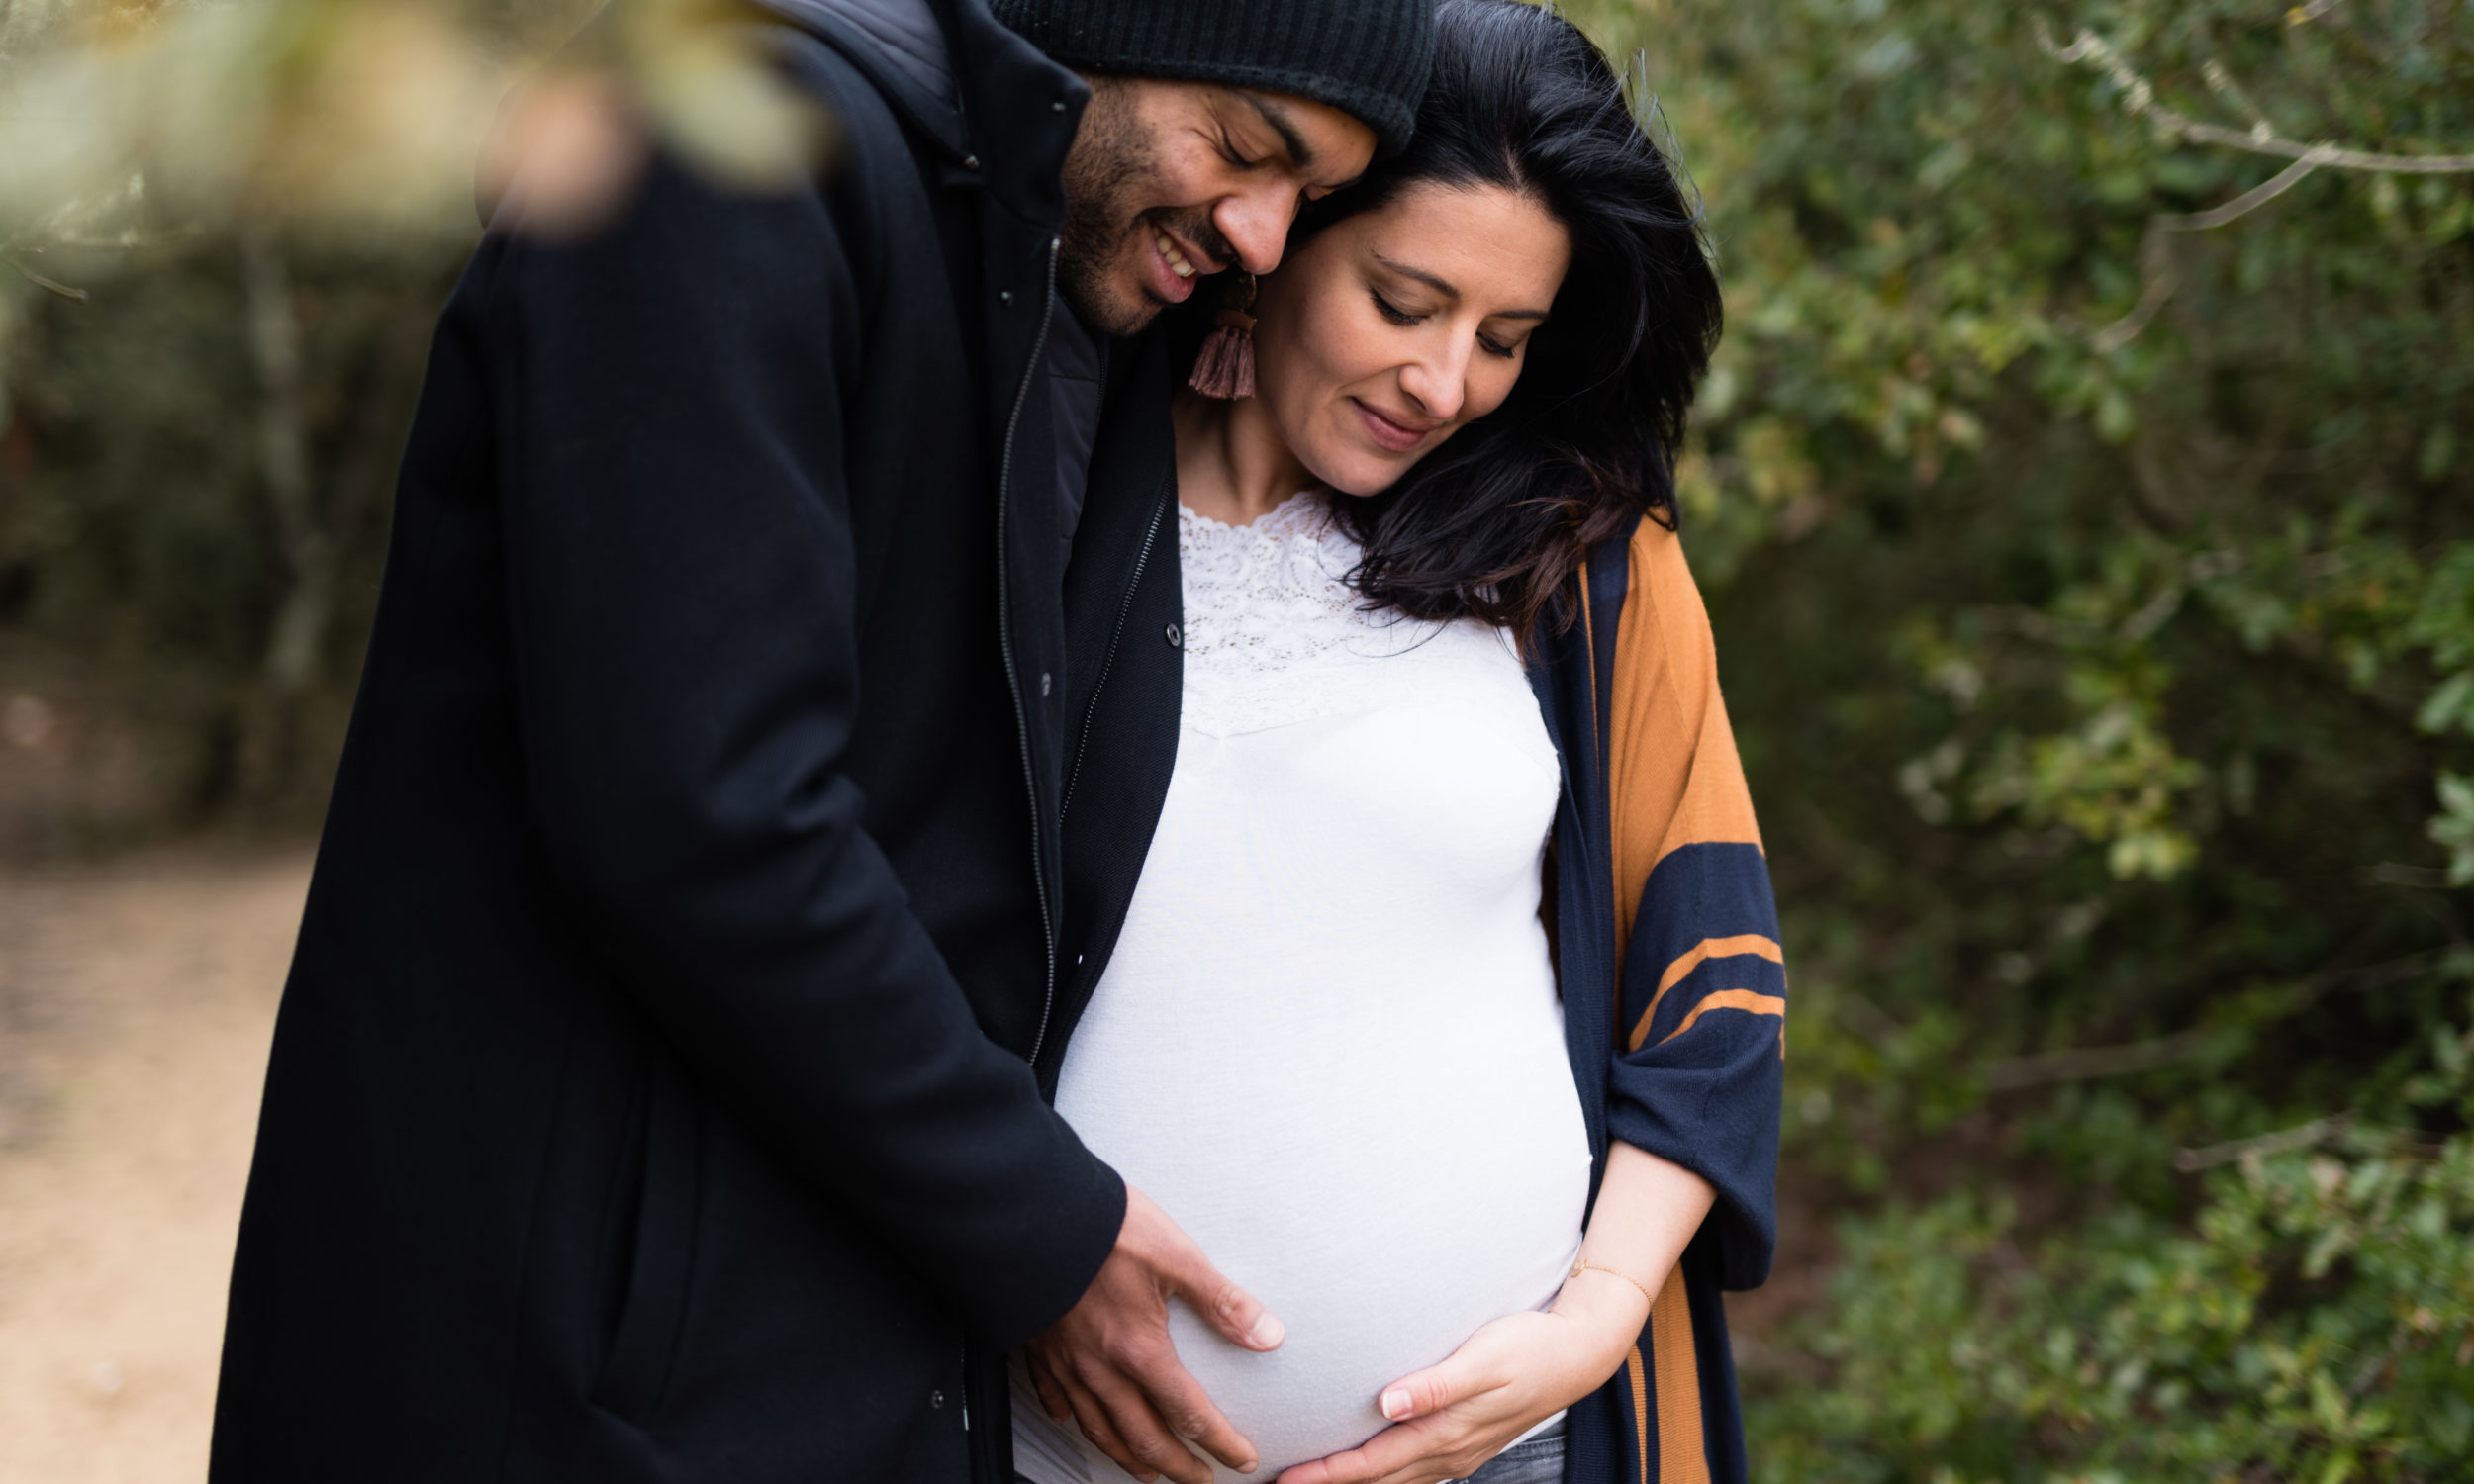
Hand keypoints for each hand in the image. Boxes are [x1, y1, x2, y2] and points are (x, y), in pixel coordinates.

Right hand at [1027, 1185, 1284, 1483]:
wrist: (1035, 1212)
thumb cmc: (1107, 1229)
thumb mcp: (1177, 1256)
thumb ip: (1223, 1302)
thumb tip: (1269, 1335)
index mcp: (1139, 1349)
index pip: (1187, 1412)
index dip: (1219, 1442)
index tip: (1241, 1459)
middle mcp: (1100, 1368)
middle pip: (1143, 1437)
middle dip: (1177, 1465)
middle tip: (1201, 1479)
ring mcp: (1065, 1363)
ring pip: (1098, 1429)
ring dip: (1129, 1456)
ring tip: (1149, 1471)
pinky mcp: (1039, 1347)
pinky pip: (1054, 1399)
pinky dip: (1071, 1418)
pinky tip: (1076, 1421)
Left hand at [1272, 1269, 1647, 1483]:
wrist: (1578, 1354)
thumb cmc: (1528, 1345)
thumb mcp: (1484, 1358)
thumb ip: (1436, 1384)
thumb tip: (1387, 1404)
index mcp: (1447, 1433)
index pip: (1373, 1464)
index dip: (1328, 1475)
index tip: (1286, 1478)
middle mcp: (1449, 1452)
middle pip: (1377, 1481)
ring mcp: (1458, 1453)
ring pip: (1393, 1481)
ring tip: (1310, 1482)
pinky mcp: (1464, 1443)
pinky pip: (1411, 1471)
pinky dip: (1380, 1475)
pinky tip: (1363, 1467)